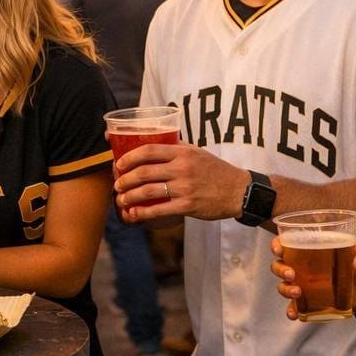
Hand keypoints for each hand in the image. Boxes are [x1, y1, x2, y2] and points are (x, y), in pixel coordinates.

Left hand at [112, 143, 248, 223]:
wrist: (238, 191)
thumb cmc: (216, 170)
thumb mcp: (197, 152)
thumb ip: (176, 148)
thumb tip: (153, 142)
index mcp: (183, 152)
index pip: (149, 150)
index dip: (129, 157)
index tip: (119, 164)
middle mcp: (182, 168)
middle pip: (144, 172)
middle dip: (124, 179)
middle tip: (117, 184)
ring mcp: (185, 188)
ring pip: (148, 191)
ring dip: (129, 196)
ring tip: (121, 199)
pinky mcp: (188, 206)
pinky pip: (159, 210)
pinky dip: (143, 213)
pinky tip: (134, 214)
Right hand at [270, 235, 355, 321]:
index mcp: (312, 249)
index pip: (287, 243)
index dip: (277, 245)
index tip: (279, 250)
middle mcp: (304, 266)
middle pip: (279, 265)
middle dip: (280, 269)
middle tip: (291, 274)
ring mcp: (306, 285)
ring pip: (283, 285)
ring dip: (285, 289)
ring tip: (297, 292)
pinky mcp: (311, 302)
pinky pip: (295, 306)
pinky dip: (292, 310)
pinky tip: (295, 314)